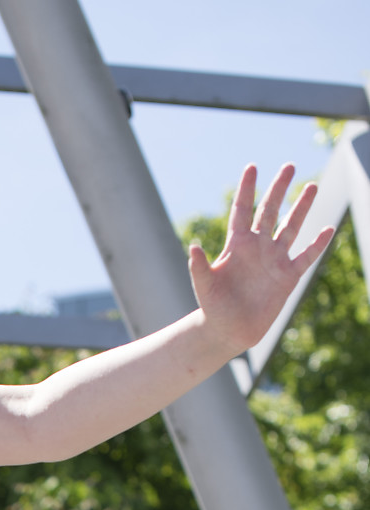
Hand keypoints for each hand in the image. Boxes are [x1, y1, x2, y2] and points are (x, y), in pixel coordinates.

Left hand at [188, 164, 332, 355]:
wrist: (228, 332)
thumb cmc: (213, 308)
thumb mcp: (204, 287)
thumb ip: (199, 268)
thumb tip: (192, 248)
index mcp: (237, 246)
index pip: (242, 210)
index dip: (247, 189)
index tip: (252, 167)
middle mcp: (257, 247)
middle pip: (270, 211)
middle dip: (279, 188)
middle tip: (289, 166)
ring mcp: (274, 260)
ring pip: (291, 227)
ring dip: (301, 208)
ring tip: (311, 186)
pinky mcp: (287, 277)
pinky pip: (306, 256)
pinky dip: (317, 244)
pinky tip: (328, 229)